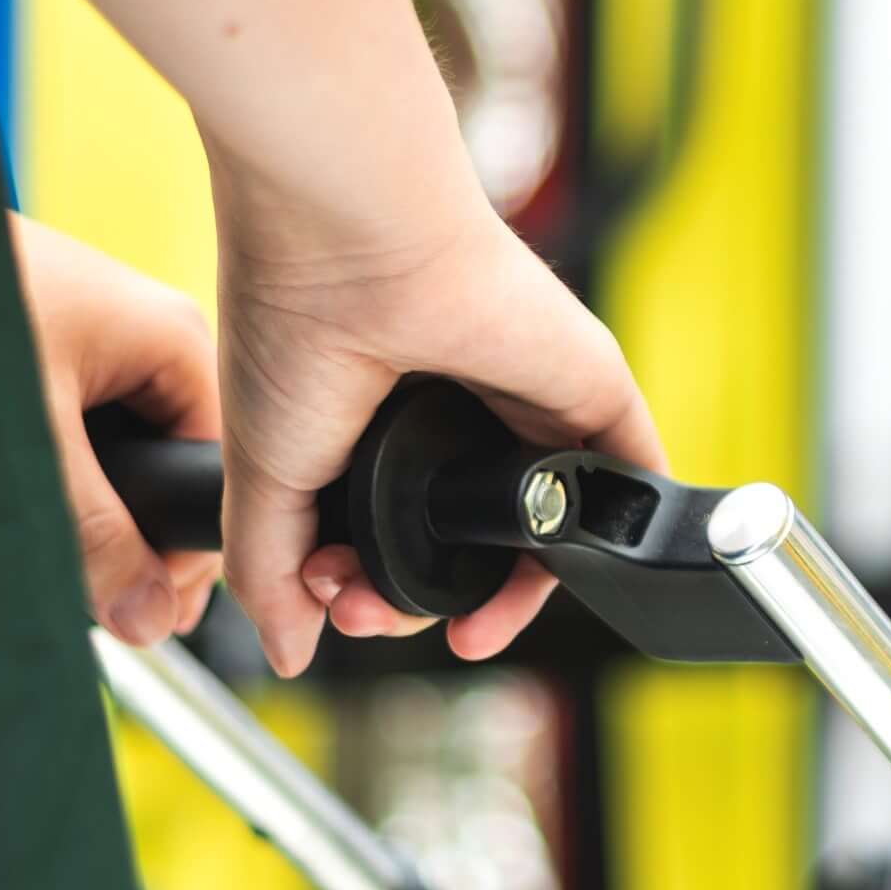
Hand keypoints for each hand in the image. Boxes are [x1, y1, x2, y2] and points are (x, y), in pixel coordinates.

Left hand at [10, 214, 224, 645]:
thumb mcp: (33, 442)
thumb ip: (95, 535)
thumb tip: (150, 621)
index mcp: (173, 339)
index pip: (215, 471)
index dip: (185, 551)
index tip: (143, 613)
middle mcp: (145, 333)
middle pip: (165, 467)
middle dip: (125, 536)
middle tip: (77, 593)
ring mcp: (92, 335)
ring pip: (111, 454)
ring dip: (77, 506)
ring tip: (22, 533)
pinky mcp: (43, 340)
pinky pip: (70, 427)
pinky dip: (41, 468)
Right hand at [214, 177, 660, 675]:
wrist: (352, 241)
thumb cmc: (293, 323)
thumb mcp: (265, 474)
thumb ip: (273, 570)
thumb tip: (290, 648)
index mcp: (383, 424)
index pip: (397, 536)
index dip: (368, 588)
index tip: (331, 599)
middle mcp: (461, 415)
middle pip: (467, 544)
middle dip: (420, 603)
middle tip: (369, 613)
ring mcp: (530, 404)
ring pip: (543, 529)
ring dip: (507, 600)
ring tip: (459, 627)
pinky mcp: (592, 390)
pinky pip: (625, 483)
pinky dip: (607, 542)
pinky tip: (557, 579)